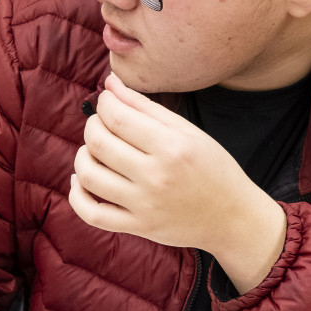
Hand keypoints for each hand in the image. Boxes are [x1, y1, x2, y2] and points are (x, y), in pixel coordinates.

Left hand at [68, 72, 286, 291]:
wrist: (234, 218)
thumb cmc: (212, 168)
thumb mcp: (188, 131)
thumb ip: (145, 106)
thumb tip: (109, 83)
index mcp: (172, 146)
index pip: (116, 117)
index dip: (103, 103)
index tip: (106, 101)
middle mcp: (156, 176)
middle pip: (98, 142)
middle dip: (91, 125)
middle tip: (99, 123)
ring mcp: (144, 205)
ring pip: (88, 175)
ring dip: (82, 156)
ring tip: (93, 151)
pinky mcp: (138, 227)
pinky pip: (91, 214)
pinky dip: (77, 195)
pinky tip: (81, 181)